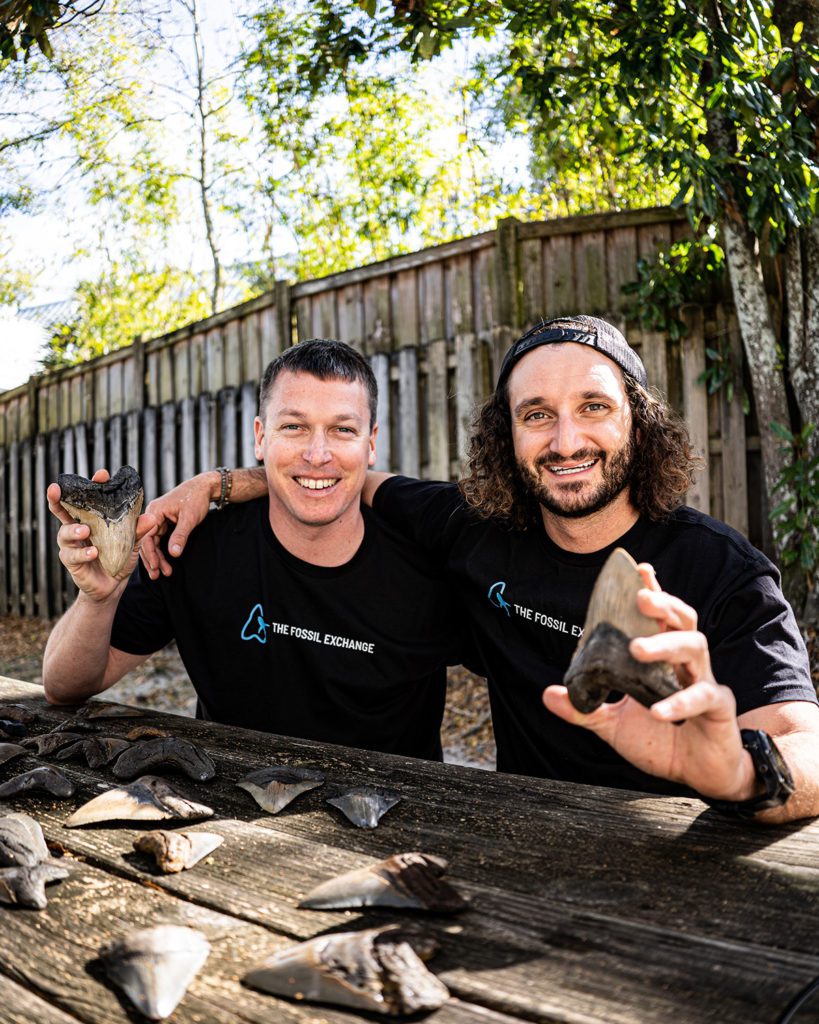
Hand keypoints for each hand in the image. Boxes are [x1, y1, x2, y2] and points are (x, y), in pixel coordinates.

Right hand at [47, 469, 156, 603]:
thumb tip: (151, 517)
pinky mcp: (72, 562)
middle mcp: (77, 528)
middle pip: (62, 510)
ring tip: (86, 531)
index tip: (101, 474)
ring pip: (64, 533)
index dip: (91, 485)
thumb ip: (139, 531)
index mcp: (91, 520)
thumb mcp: (133, 544)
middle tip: (57, 488)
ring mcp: (72, 545)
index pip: (88, 499)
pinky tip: (93, 553)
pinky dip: (83, 553)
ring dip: (74, 530)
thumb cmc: (119, 559)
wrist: (113, 587)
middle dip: (57, 498)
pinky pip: (73, 555)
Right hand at [139, 472, 216, 578]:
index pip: (146, 537)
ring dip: (158, 557)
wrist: (204, 488)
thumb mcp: (189, 519)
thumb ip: (180, 536)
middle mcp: (152, 515)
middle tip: (157, 576)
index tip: (155, 568)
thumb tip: (173, 554)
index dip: (150, 554)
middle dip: (153, 559)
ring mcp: (157, 519)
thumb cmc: (196, 499)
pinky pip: (159, 539)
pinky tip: (164, 563)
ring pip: (153, 542)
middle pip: (147, 541)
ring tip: (163, 573)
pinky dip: (162, 551)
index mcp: (154, 511)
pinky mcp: (163, 523)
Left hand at [543, 563, 754, 800]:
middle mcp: (687, 664)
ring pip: (695, 647)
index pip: (660, 618)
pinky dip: (679, 702)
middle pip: (683, 620)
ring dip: (665, 644)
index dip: (654, 591)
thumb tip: (548, 694)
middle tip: (640, 597)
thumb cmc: (663, 743)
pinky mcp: (718, 709)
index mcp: (665, 661)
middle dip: (663, 604)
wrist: (701, 776)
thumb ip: (585, 710)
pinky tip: (658, 711)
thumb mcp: (615, 726)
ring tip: (637, 648)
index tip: (640, 569)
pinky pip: (702, 697)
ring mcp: (707, 682)